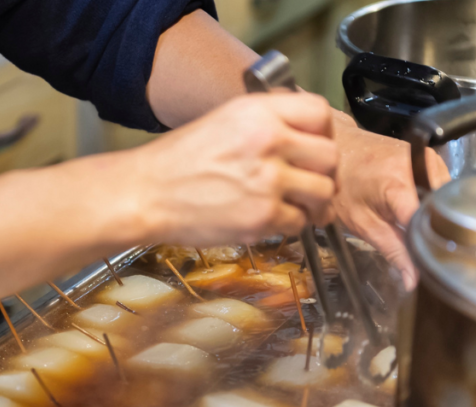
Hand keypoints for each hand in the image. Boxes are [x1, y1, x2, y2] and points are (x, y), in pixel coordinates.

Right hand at [123, 93, 338, 245]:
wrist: (146, 194)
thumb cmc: (178, 161)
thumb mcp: (224, 120)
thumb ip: (267, 121)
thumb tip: (304, 133)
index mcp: (258, 113)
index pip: (319, 113)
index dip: (322, 131)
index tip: (314, 144)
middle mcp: (268, 142)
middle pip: (330, 156)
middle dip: (321, 172)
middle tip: (307, 180)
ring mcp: (268, 182)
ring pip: (323, 193)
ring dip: (313, 203)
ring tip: (293, 203)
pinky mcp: (263, 217)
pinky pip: (300, 224)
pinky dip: (290, 225)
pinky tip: (270, 217)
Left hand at [332, 116, 449, 288]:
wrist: (340, 147)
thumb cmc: (343, 183)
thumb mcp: (361, 223)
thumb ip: (392, 251)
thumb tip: (414, 280)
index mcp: (400, 183)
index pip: (429, 223)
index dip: (429, 245)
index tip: (427, 263)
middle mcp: (421, 166)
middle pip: (442, 211)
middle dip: (433, 231)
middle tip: (418, 244)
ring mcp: (430, 159)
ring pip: (446, 201)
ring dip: (435, 216)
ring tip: (413, 222)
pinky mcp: (433, 158)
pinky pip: (442, 188)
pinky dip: (433, 202)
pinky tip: (416, 208)